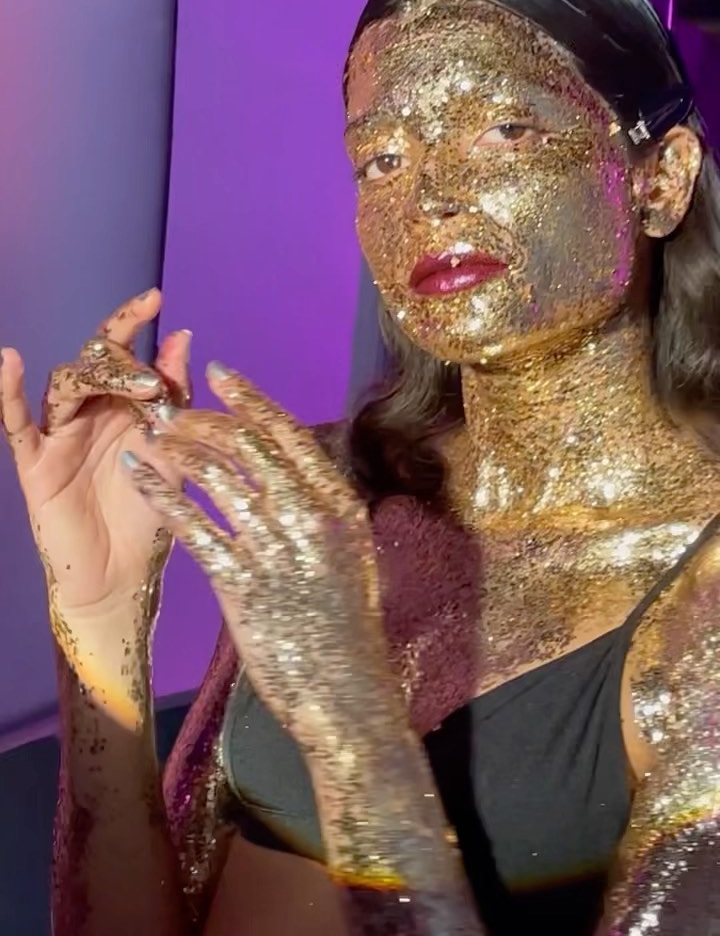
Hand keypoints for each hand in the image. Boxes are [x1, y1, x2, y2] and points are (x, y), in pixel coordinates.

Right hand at [1, 290, 190, 621]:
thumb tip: (182, 337)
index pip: (123, 352)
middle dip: (123, 361)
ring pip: (65, 384)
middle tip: (152, 384)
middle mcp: (90, 413)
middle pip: (93, 362)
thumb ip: (175, 396)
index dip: (134, 323)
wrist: (125, 579)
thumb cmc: (152, 516)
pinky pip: (16, 422)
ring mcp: (60, 436)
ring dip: (97, 377)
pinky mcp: (36, 465)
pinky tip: (8, 361)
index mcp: (124, 406)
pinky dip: (8, 391)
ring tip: (132, 385)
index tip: (155, 297)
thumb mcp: (175, 452)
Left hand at [124, 364, 401, 748]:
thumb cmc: (346, 625)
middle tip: (172, 406)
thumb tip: (293, 467)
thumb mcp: (350, 553)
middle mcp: (309, 517)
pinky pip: (192, 525)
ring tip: (152, 434)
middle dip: (205, 418)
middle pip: (249, 446)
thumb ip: (323, 508)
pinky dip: (161, 491)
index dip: (251, 399)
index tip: (220, 374)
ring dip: (179, 447)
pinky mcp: (241, 583)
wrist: (344, 691)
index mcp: (339, 504)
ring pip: (218, 476)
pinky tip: (137, 473)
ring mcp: (275, 549)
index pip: (289, 434)